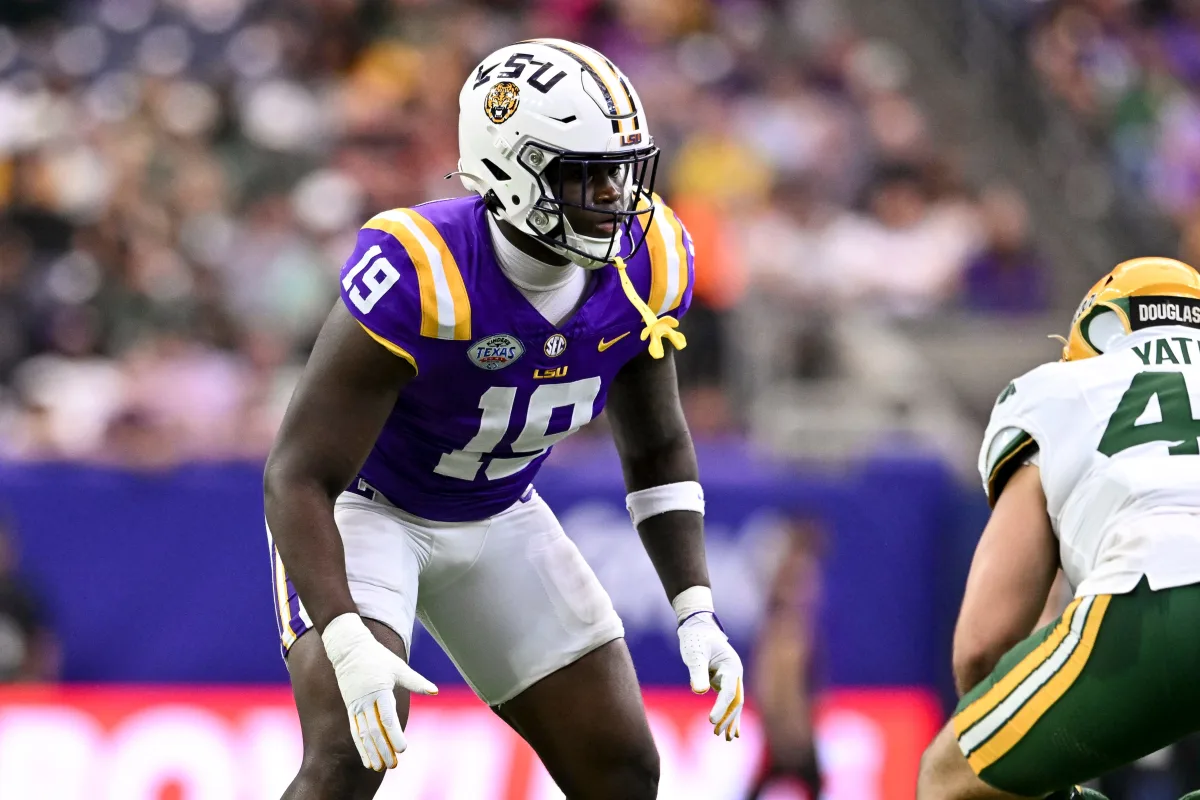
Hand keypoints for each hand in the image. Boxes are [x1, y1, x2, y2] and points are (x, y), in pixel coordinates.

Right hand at [321, 613, 437, 770]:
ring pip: (363, 733)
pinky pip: (355, 731)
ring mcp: (355, 705)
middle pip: (374, 730)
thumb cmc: (378, 657)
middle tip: (393, 764)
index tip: (402, 749)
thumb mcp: (398, 667)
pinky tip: (367, 760)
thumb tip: (434, 691)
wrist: (349, 649)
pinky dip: (361, 746)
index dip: (394, 734)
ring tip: (379, 767)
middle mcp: (365, 700)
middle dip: (384, 748)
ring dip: (371, 752)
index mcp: (379, 690)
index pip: (387, 717)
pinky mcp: (350, 707)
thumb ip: (416, 681)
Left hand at [677, 612, 743, 739]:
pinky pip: (728, 701)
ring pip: (734, 703)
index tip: (711, 721)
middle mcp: (735, 673)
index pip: (728, 692)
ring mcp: (731, 678)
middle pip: (735, 700)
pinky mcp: (724, 681)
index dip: (721, 707)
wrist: (698, 627)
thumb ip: (697, 672)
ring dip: (730, 719)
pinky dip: (728, 714)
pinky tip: (729, 729)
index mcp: (732, 666)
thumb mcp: (694, 654)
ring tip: (727, 738)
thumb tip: (699, 691)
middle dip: (727, 718)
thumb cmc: (695, 639)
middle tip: (718, 733)